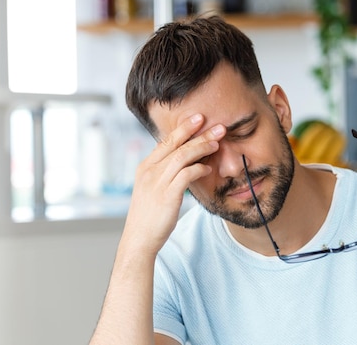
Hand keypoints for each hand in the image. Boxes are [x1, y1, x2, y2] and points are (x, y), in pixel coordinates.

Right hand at [121, 113, 225, 257]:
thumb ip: (165, 173)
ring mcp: (157, 182)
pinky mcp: (167, 195)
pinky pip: (186, 175)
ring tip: (217, 143)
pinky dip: (199, 169)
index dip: (183, 128)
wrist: (139, 239)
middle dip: (198, 133)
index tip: (199, 119)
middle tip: (217, 126)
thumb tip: (185, 163)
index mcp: (145, 167)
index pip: (166, 141)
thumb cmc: (149, 215)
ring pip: (183, 156)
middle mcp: (150, 171)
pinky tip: (208, 169)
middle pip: (176, 144)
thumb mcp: (153, 189)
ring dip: (202, 147)